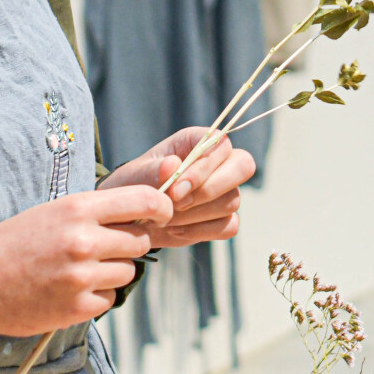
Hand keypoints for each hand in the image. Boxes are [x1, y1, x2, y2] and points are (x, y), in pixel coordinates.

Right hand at [0, 184, 172, 338]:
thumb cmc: (9, 245)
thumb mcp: (50, 214)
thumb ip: (93, 213)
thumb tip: (141, 214)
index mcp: (78, 209)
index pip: (144, 201)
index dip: (161, 207)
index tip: (162, 214)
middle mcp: (84, 240)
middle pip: (141, 241)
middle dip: (129, 245)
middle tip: (102, 249)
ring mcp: (82, 276)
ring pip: (128, 272)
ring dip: (112, 273)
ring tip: (78, 271)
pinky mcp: (77, 307)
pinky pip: (110, 299)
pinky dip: (97, 297)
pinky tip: (68, 291)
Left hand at [106, 126, 254, 247]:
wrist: (130, 217)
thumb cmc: (133, 187)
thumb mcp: (133, 176)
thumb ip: (151, 171)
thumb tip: (172, 165)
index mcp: (197, 141)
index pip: (221, 144)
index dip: (204, 167)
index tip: (175, 190)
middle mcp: (217, 163)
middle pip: (243, 166)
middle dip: (209, 190)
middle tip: (176, 203)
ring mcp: (224, 191)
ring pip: (233, 201)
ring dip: (196, 215)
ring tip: (166, 218)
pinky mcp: (223, 219)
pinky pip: (229, 226)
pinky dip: (201, 232)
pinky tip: (175, 230)